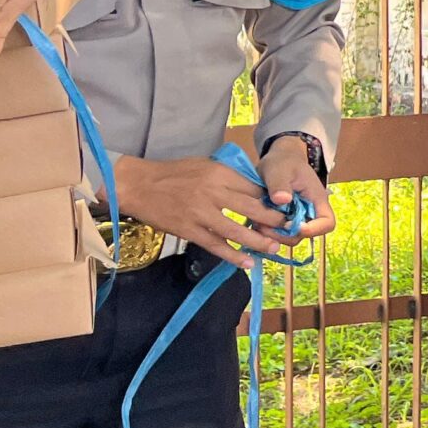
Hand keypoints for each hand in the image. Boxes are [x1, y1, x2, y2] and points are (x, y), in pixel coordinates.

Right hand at [114, 152, 295, 268]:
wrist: (138, 185)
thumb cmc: (173, 173)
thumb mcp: (205, 165)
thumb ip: (229, 177)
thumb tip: (255, 189)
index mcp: (220, 174)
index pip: (255, 189)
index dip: (272, 201)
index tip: (285, 210)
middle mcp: (213, 192)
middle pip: (252, 209)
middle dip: (274, 221)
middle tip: (289, 230)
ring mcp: (200, 213)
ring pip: (237, 230)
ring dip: (258, 242)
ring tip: (273, 248)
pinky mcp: (188, 230)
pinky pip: (215, 245)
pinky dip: (232, 256)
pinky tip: (247, 262)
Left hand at [257, 136, 337, 242]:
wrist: (278, 160)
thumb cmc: (283, 162)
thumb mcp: (280, 169)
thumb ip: (280, 184)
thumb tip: (281, 200)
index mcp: (316, 200)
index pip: (327, 223)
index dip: (314, 229)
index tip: (292, 225)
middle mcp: (309, 213)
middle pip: (305, 235)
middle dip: (285, 235)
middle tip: (265, 226)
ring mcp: (296, 218)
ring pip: (290, 237)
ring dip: (274, 235)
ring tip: (258, 222)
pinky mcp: (284, 221)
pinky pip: (279, 234)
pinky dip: (267, 233)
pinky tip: (256, 221)